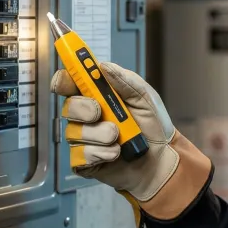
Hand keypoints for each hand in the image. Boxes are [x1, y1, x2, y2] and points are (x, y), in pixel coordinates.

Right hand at [50, 62, 212, 227]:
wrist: (163, 158)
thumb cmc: (153, 126)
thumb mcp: (145, 97)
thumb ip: (125, 80)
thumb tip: (103, 66)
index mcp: (97, 96)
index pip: (70, 83)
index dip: (64, 79)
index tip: (67, 80)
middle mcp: (87, 116)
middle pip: (68, 107)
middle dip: (83, 108)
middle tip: (100, 112)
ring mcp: (85, 139)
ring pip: (75, 132)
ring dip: (99, 134)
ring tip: (119, 137)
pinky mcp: (85, 161)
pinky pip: (80, 155)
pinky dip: (99, 153)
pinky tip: (115, 153)